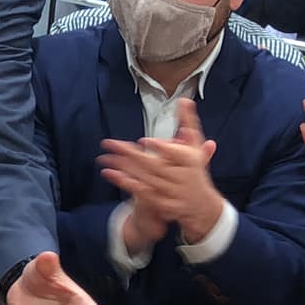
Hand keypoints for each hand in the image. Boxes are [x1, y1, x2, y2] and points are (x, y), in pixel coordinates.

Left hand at [98, 98, 226, 243]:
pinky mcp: (160, 202)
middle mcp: (180, 177)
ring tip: (103, 157)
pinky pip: (139, 191)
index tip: (145, 140)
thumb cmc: (195, 170)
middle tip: (108, 143)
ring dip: (121, 167)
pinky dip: (124, 182)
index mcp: (189, 161)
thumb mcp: (194, 146)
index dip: (161, 147)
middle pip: (152, 165)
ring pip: (142, 178)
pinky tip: (109, 174)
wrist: (201, 205)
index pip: (175, 154)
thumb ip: (188, 123)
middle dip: (128, 154)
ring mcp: (170, 191)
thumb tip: (184, 100)